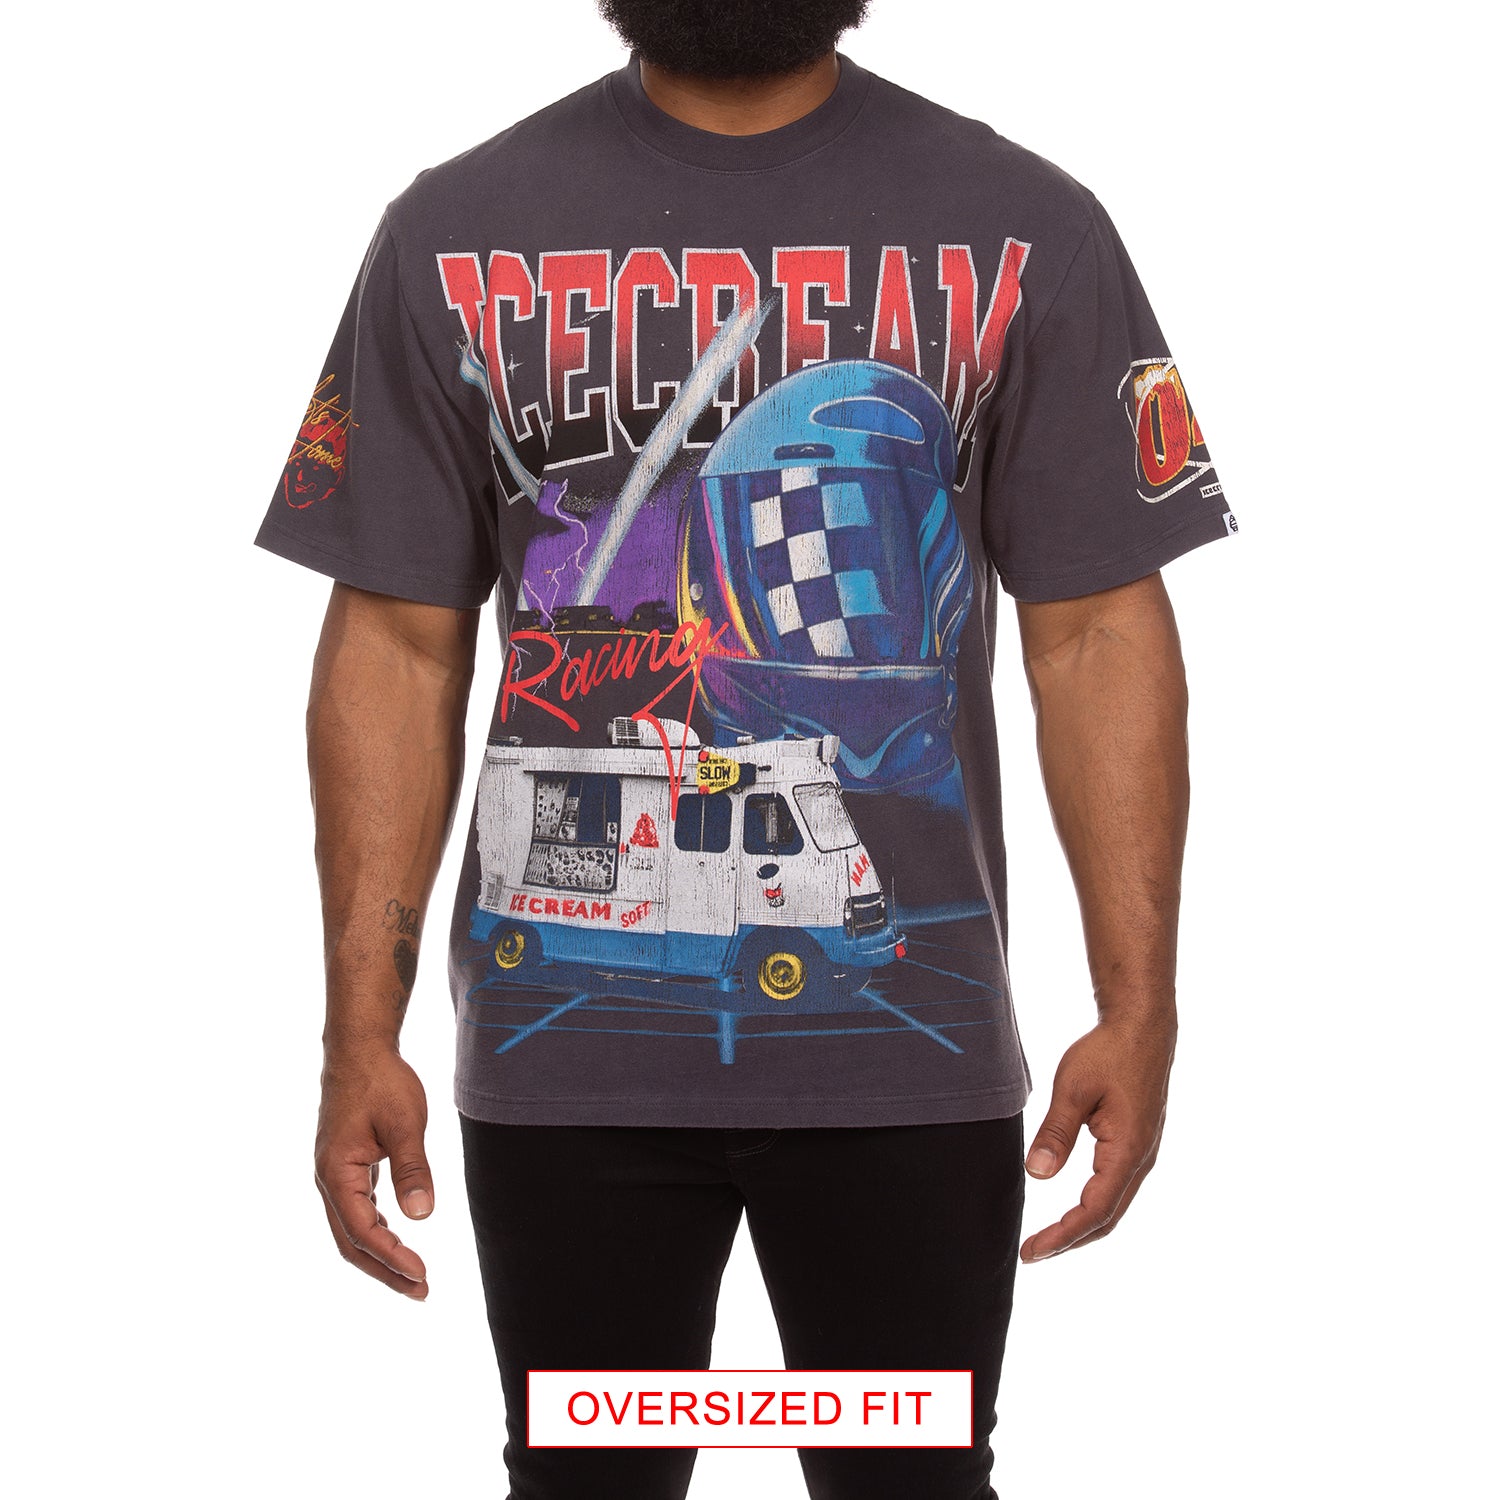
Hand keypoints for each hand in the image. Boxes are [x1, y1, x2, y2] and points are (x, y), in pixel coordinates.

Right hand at [314, 1046, 433, 1297]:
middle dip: (384, 1271)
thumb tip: (421, 1216)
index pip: (364, 1231)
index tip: (422, 1273)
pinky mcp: (345, 1167)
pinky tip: (397, 1238)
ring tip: (413, 1276)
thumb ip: (412, 1169)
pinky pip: (357, 1210)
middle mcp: (329, 1180)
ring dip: (380, 1255)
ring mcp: (334, 1174)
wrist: (359, 1050)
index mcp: (337, 1173)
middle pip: (351, 1242)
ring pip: (352, 1229)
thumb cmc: (382, 1082)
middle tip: (421, 1291)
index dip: (392, 1257)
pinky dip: (376, 1231)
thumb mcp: (406, 1123)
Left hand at [1021, 1015, 1174, 1262]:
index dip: (1062, 1235)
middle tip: (1032, 1252)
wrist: (1143, 1027)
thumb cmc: (1108, 1052)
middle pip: (1107, 1218)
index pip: (1093, 1210)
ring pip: (1114, 1205)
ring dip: (1082, 1226)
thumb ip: (1056, 1133)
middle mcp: (1141, 1160)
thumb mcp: (1073, 1089)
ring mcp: (1142, 1153)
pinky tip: (1073, 1208)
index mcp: (1127, 1151)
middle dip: (1070, 1239)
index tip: (1031, 1251)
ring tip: (1048, 1238)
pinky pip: (1116, 1187)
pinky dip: (1093, 1206)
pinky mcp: (1137, 1143)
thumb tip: (1036, 1175)